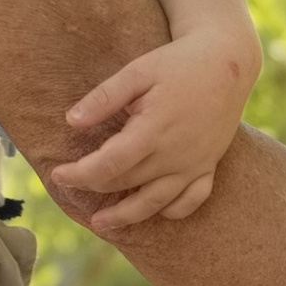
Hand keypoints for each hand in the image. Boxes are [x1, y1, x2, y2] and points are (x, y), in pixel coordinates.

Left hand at [50, 30, 255, 232]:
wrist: (228, 62)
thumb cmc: (178, 63)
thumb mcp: (138, 71)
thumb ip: (104, 98)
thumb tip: (70, 121)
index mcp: (153, 130)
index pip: (108, 165)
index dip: (79, 174)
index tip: (58, 174)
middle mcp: (175, 154)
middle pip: (126, 183)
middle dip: (94, 188)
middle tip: (70, 186)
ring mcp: (195, 164)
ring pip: (156, 202)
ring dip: (126, 216)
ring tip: (101, 224)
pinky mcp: (209, 166)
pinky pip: (192, 200)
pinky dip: (172, 210)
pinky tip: (153, 210)